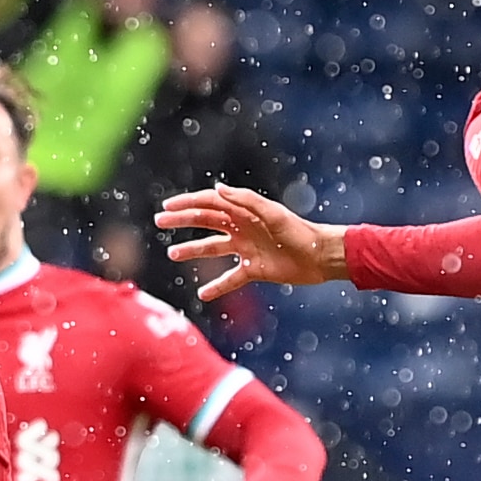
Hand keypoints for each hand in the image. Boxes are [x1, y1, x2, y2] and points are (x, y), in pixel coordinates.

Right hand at [155, 184, 344, 300]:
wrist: (320, 256)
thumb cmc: (299, 231)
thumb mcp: (272, 213)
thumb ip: (245, 200)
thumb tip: (216, 188)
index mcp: (244, 212)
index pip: (209, 203)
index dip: (187, 203)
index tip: (166, 207)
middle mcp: (242, 228)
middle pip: (205, 222)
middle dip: (182, 221)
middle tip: (160, 223)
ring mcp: (247, 249)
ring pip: (213, 248)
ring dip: (192, 250)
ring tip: (172, 254)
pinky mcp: (255, 269)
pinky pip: (231, 278)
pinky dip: (217, 286)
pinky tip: (203, 293)